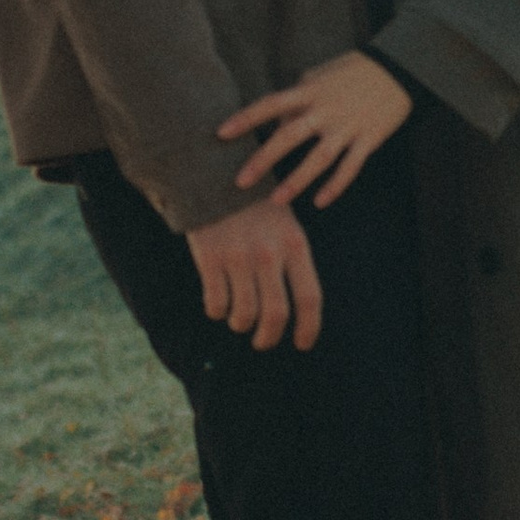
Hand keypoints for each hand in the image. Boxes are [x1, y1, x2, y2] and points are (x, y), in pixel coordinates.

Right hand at [188, 198, 323, 349]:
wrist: (215, 176)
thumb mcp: (286, 226)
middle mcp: (268, 254)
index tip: (302, 344)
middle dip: (269, 338)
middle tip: (263, 342)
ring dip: (241, 325)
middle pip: (275, 314)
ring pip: (244, 314)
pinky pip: (216, 304)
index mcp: (294, 245)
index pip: (310, 298)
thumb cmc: (256, 208)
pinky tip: (218, 305)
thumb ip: (293, 263)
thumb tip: (297, 311)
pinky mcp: (209, 259)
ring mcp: (237, 257)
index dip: (309, 328)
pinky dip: (217, 312)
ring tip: (239, 320)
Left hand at [222, 50, 413, 207]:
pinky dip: (335, 186)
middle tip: (241, 182)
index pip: (271, 104)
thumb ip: (297, 97)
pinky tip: (319, 201)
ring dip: (297, 181)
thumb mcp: (320, 76)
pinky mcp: (369, 139)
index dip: (246, 118)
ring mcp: (348, 126)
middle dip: (263, 159)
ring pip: (319, 158)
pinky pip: (350, 167)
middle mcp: (326, 110)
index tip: (221, 133)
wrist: (399, 68)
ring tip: (276, 200)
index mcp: (310, 91)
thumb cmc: (354, 70)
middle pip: (289, 136)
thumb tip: (276, 122)